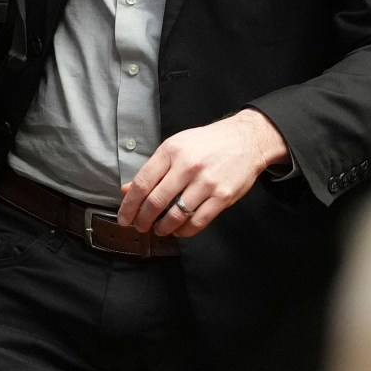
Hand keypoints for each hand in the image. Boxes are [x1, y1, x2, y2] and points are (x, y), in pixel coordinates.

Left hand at [117, 108, 289, 236]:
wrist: (246, 139)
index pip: (142, 183)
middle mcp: (188, 166)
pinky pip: (198, 222)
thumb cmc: (209, 143)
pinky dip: (184, 231)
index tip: (124, 217)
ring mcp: (206, 182)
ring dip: (163, 228)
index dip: (129, 205)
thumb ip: (152, 169)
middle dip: (142, 220)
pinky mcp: (222, 196)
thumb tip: (127, 190)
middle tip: (139, 226)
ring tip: (159, 229)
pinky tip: (179, 229)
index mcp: (172, 151)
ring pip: (176, 215)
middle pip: (156, 201)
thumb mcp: (177, 146)